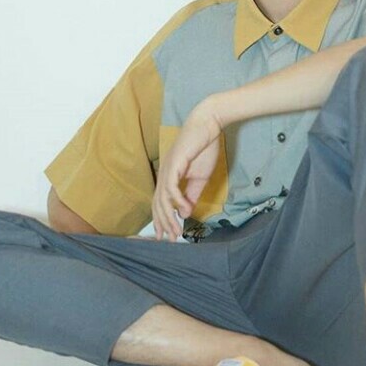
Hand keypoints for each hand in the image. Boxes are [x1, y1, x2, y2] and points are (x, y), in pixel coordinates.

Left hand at [152, 101, 222, 241]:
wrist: (208, 125)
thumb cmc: (203, 147)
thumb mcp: (200, 177)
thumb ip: (192, 194)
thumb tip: (186, 212)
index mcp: (169, 177)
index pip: (160, 203)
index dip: (162, 220)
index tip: (168, 236)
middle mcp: (164, 174)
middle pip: (158, 204)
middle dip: (163, 224)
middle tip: (170, 240)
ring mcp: (167, 169)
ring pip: (162, 199)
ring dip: (169, 217)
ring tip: (177, 230)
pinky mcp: (174, 163)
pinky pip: (171, 186)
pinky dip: (177, 200)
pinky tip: (184, 210)